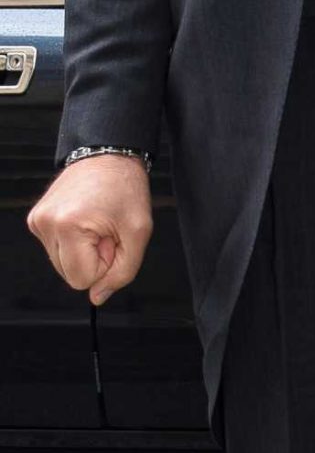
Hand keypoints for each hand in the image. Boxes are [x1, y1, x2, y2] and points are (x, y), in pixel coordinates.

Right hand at [28, 155, 153, 306]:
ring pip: (61, 263)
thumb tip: (98, 297)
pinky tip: (85, 219)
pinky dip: (73, 241)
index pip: (81, 280)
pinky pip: (56, 248)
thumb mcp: (138, 234)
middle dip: (93, 258)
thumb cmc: (126, 188)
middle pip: (69, 274)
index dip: (103, 266)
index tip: (112, 239)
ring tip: (97, 223)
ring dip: (83, 250)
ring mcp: (38, 221)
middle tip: (106, 230)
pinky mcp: (36, 219)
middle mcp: (46, 223)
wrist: (108, 155)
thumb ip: (122, 272)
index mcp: (68, 226)